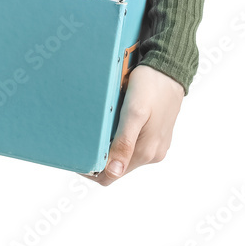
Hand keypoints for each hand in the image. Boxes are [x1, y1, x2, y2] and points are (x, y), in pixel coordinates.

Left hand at [81, 64, 184, 186]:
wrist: (169, 69)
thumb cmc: (151, 87)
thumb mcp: (134, 113)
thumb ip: (124, 143)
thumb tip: (113, 172)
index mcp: (146, 152)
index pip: (111, 176)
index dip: (91, 170)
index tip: (75, 156)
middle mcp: (152, 153)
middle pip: (116, 167)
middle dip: (97, 157)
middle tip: (77, 138)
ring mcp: (154, 145)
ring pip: (123, 155)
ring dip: (106, 146)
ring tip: (91, 128)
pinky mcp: (154, 135)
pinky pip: (131, 144)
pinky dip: (116, 138)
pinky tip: (108, 123)